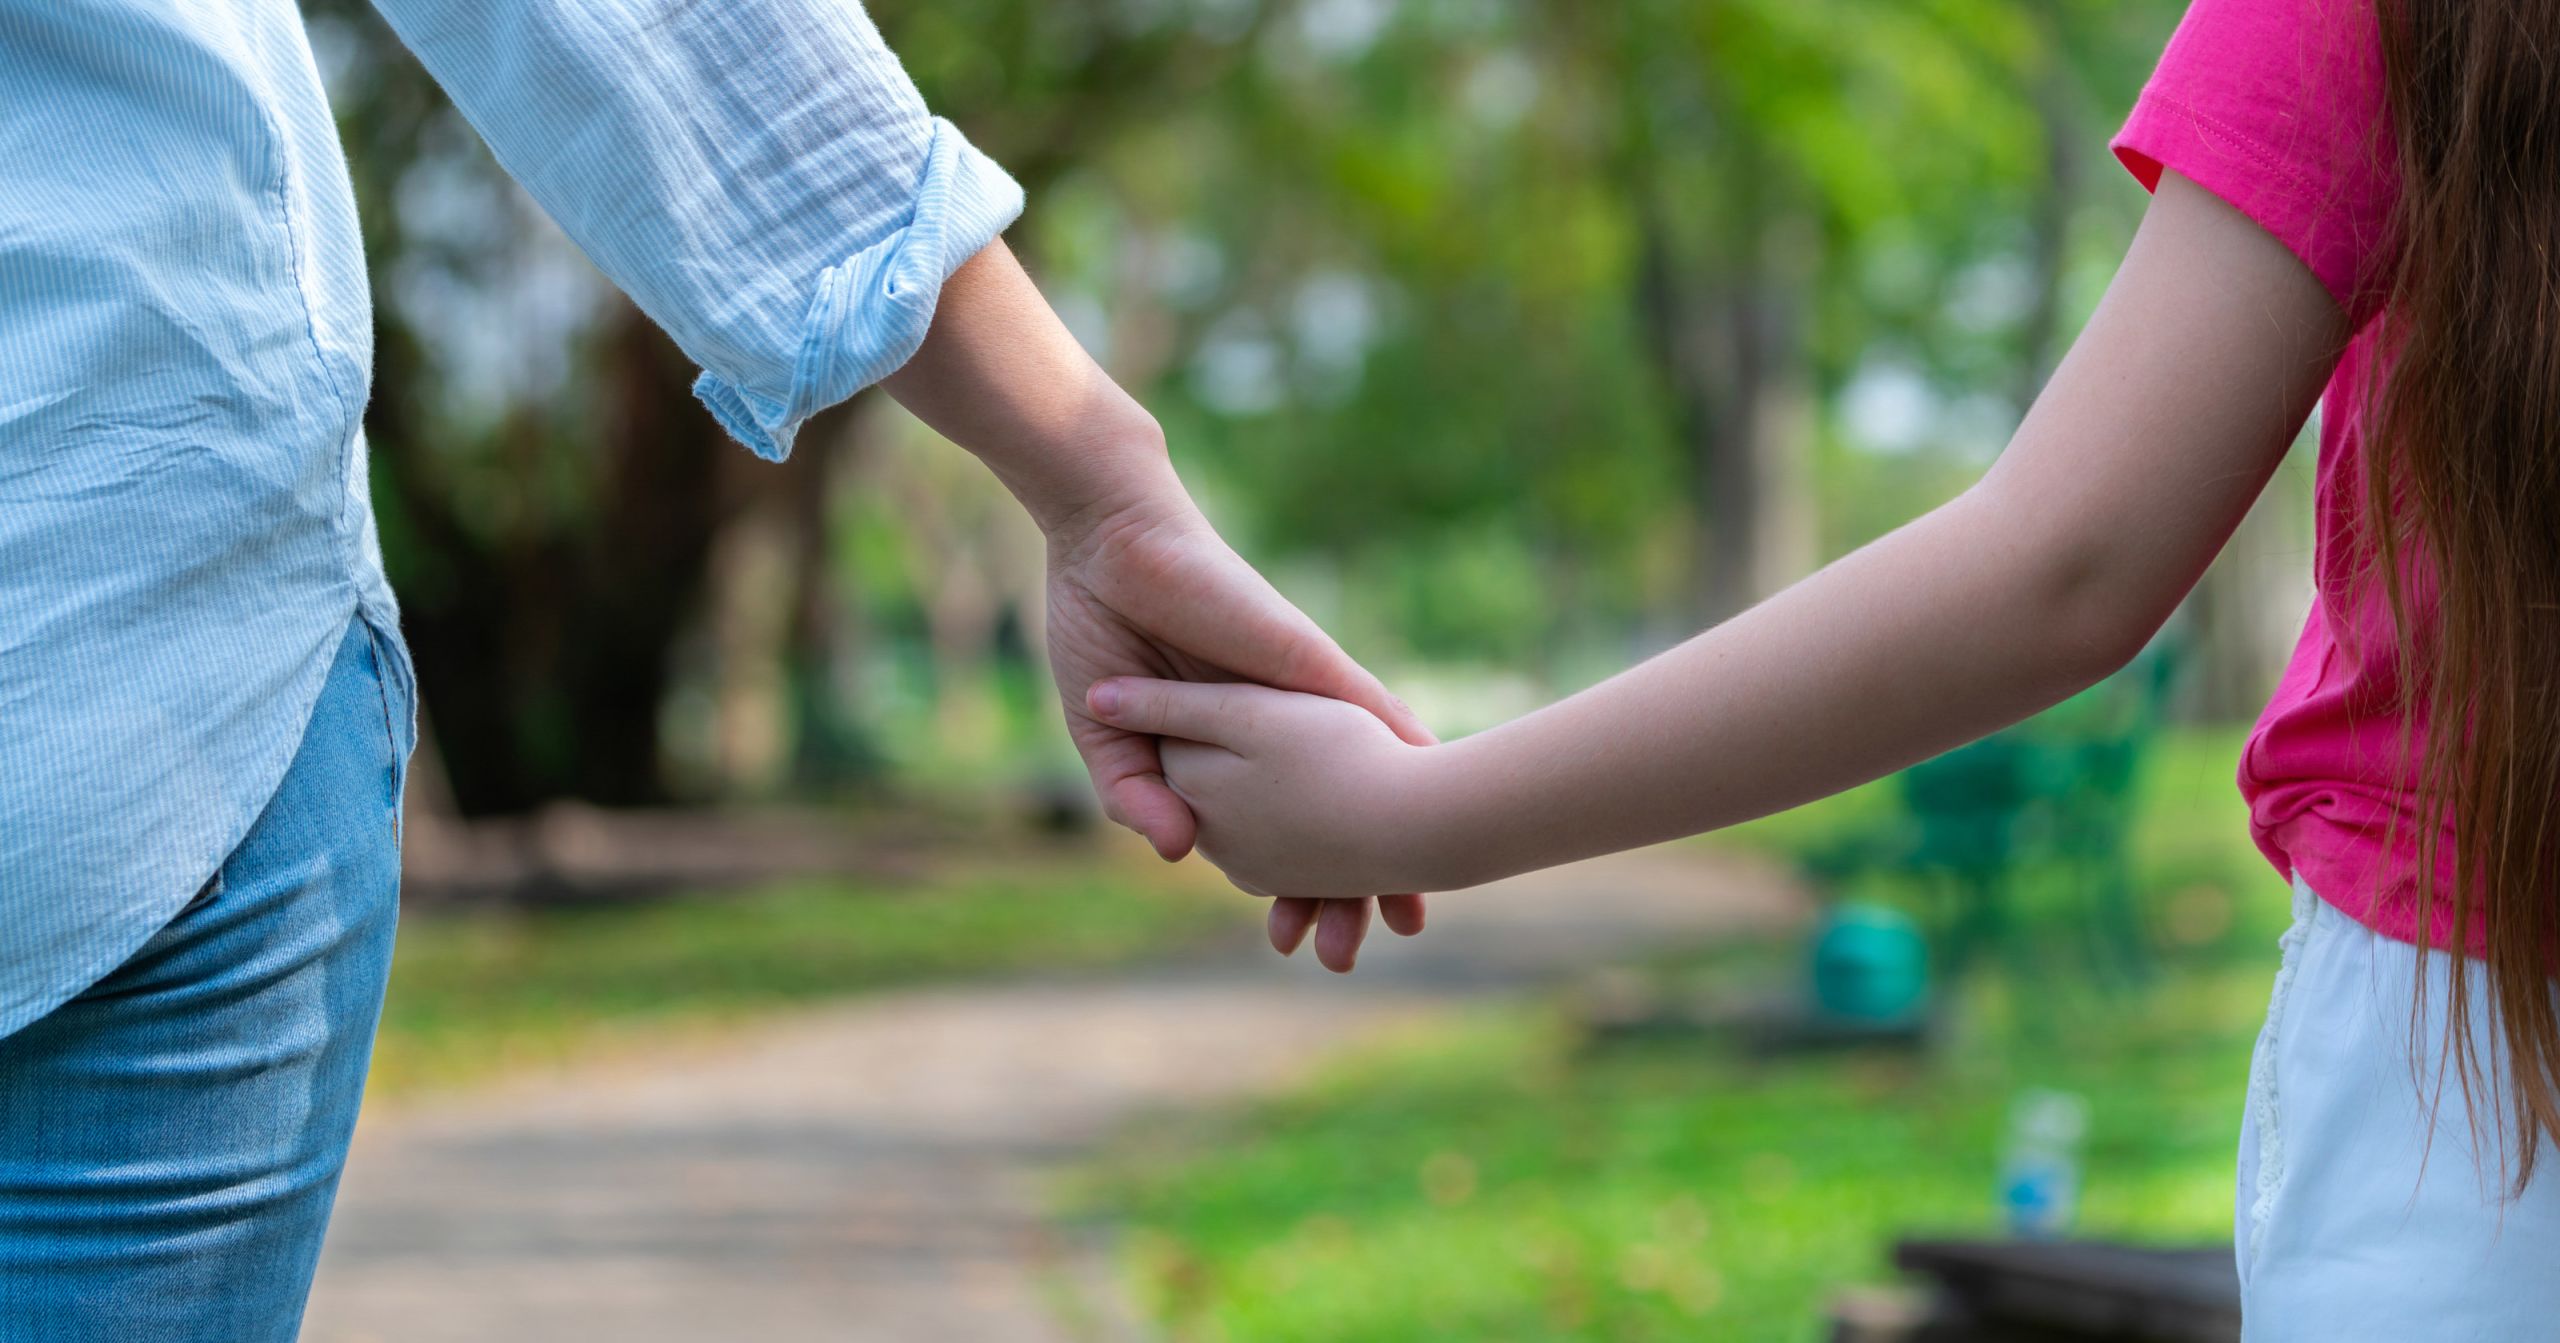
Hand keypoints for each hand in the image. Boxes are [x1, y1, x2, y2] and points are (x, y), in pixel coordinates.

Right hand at [882, 240, 1431, 969]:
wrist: (1107, 545)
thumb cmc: (1100, 629)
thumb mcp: (1105, 733)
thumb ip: (1135, 793)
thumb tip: (1177, 853)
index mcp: (1224, 750)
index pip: (1268, 832)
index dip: (1282, 888)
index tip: (1293, 940)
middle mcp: (1272, 730)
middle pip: (1326, 820)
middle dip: (1345, 890)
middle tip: (1352, 952)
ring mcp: (1295, 697)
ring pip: (1357, 776)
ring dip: (1386, 837)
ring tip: (1411, 908)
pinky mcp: (1304, 660)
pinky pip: (1366, 706)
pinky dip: (1400, 749)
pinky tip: (1435, 792)